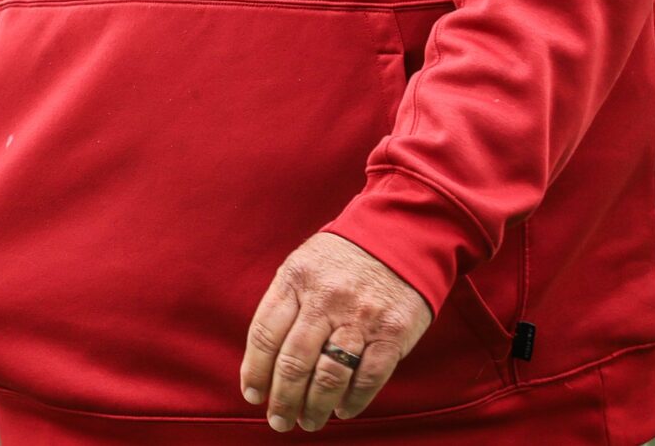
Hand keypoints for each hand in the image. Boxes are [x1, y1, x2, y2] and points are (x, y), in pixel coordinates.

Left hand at [239, 232, 431, 432]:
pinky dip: (353, 400)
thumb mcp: (304, 263)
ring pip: (328, 375)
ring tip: (308, 421)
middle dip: (282, 399)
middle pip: (293, 362)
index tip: (252, 394)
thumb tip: (265, 357)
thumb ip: (286, 303)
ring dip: (314, 407)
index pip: (265, 334)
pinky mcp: (392, 332)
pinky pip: (368, 377)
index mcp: (296, 279)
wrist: (401, 233)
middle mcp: (325, 299)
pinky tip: (342, 410)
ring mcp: (360, 317)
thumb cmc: (345, 255)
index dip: (255, 371)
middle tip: (279, 420)